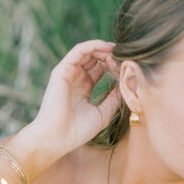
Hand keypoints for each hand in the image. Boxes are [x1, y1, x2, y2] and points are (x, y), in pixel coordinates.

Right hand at [24, 40, 120, 162]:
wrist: (57, 138)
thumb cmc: (77, 131)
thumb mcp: (103, 113)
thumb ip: (114, 97)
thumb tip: (126, 83)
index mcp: (83, 90)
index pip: (100, 70)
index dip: (114, 66)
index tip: (126, 68)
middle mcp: (75, 80)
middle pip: (94, 59)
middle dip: (111, 56)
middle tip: (124, 57)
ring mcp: (67, 74)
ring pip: (88, 52)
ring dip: (104, 49)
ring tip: (117, 51)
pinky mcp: (62, 70)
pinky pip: (79, 50)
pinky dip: (93, 45)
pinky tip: (107, 47)